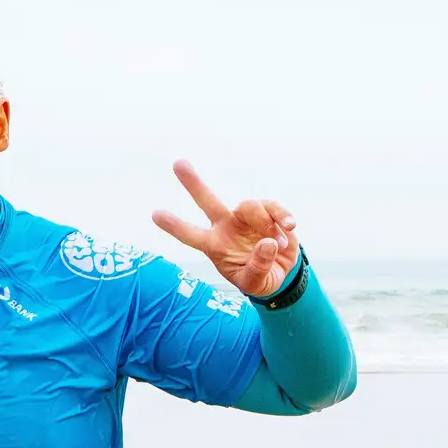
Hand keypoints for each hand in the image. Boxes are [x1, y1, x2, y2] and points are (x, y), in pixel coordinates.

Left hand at [151, 159, 298, 298]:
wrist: (281, 274)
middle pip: (207, 201)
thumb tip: (267, 243)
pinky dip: (283, 216)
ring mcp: (246, 218)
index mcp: (214, 246)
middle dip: (193, 183)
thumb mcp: (255, 284)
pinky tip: (290, 226)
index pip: (190, 235)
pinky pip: (272, 207)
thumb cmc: (259, 279)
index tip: (156, 214)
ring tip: (278, 244)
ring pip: (249, 205)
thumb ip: (258, 268)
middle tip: (177, 163)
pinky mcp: (268, 213)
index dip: (175, 225)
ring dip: (266, 224)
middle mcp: (226, 227)